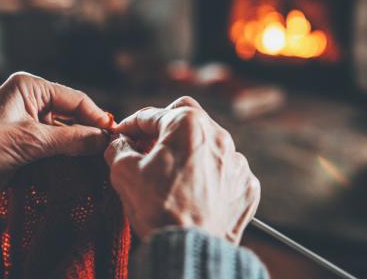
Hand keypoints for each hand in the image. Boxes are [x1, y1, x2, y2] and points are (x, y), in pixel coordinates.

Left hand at [0, 72, 112, 224]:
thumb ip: (72, 139)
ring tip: (99, 162)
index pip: (74, 99)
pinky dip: (68, 159)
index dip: (96, 116)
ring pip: (66, 135)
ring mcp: (29, 125)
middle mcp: (31, 102)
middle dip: (89, 133)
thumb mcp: (32, 140)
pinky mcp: (26, 147)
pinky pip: (55, 150)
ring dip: (79, 149)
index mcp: (30, 87)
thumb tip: (105, 140)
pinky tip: (81, 169)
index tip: (115, 134)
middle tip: (110, 151)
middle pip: (72, 116)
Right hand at [104, 97, 259, 243]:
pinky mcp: (247, 185)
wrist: (191, 250)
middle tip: (148, 147)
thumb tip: (119, 144)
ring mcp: (237, 162)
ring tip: (173, 175)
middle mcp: (218, 136)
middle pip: (186, 119)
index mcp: (187, 124)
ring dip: (191, 154)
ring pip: (210, 145)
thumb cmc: (159, 209)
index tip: (121, 136)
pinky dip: (211, 178)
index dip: (130, 126)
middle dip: (165, 129)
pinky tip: (196, 192)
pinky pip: (226, 172)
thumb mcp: (124, 173)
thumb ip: (119, 149)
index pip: (151, 115)